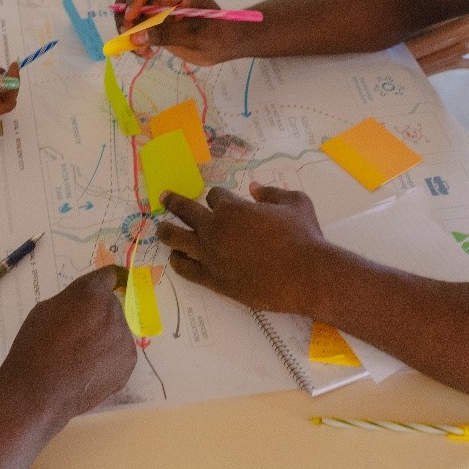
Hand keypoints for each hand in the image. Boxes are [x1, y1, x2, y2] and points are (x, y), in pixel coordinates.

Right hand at [0, 266, 135, 424]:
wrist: (37, 392)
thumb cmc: (34, 346)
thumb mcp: (45, 309)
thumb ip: (72, 299)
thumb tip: (86, 300)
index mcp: (92, 293)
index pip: (108, 276)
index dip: (101, 283)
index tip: (99, 290)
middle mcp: (114, 312)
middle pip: (111, 306)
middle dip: (98, 314)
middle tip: (77, 333)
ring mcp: (124, 339)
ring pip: (117, 330)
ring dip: (104, 336)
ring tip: (81, 355)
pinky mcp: (128, 363)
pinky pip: (120, 351)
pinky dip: (109, 357)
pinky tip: (89, 368)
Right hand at [113, 0, 236, 65]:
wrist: (226, 45)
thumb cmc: (217, 34)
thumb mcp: (193, 35)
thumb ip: (165, 34)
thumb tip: (135, 37)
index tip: (130, 18)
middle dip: (124, 14)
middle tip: (126, 35)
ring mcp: (156, 9)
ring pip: (128, 12)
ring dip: (127, 31)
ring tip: (141, 51)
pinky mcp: (153, 24)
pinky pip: (134, 28)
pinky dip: (133, 41)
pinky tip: (146, 54)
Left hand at [158, 184, 333, 315]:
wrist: (306, 275)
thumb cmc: (303, 236)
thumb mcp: (296, 202)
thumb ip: (272, 193)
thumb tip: (255, 188)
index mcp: (232, 208)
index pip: (215, 196)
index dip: (218, 197)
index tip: (220, 200)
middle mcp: (215, 229)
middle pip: (185, 211)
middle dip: (173, 202)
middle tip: (164, 197)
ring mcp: (211, 255)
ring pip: (177, 239)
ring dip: (167, 231)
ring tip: (162, 229)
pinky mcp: (214, 279)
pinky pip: (186, 269)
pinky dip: (178, 261)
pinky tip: (176, 258)